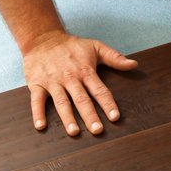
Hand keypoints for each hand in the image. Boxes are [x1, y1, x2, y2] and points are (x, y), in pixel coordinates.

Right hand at [22, 30, 138, 134]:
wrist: (42, 38)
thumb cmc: (72, 46)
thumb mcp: (95, 47)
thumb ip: (115, 57)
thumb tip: (134, 64)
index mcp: (85, 71)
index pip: (99, 90)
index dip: (108, 103)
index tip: (115, 117)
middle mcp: (70, 78)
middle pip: (81, 99)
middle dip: (90, 115)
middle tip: (97, 130)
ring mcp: (52, 81)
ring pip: (61, 102)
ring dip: (67, 117)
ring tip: (74, 132)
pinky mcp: (36, 84)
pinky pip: (36, 100)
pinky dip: (37, 113)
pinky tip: (40, 126)